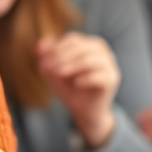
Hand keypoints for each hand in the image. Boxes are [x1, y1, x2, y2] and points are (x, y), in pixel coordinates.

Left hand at [36, 32, 119, 147]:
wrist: (83, 111)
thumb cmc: (69, 88)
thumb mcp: (53, 72)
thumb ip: (47, 56)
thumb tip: (38, 44)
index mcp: (88, 44)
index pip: (73, 40)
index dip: (56, 48)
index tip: (43, 61)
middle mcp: (101, 51)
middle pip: (81, 47)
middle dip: (62, 57)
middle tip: (48, 68)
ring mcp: (109, 64)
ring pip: (91, 59)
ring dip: (72, 66)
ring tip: (59, 73)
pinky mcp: (112, 79)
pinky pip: (101, 75)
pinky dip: (87, 78)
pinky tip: (76, 83)